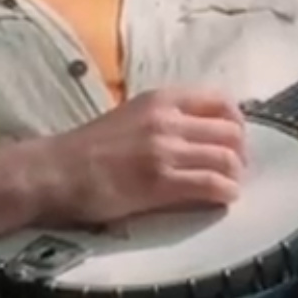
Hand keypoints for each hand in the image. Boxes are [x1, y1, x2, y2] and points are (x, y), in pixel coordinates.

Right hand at [35, 88, 246, 226]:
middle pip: (231, 131)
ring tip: (227, 186)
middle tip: (234, 169)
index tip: (234, 140)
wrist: (56, 171)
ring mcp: (165, 150)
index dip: (237, 122)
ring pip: (227, 159)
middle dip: (240, 153)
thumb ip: (167, 117)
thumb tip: (204, 132)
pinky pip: (212, 185)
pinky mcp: (161, 182)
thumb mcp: (133, 115)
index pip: (221, 100)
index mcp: (162, 98)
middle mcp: (168, 119)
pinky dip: (225, 193)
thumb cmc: (90, 147)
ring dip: (234, 176)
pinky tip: (222, 199)